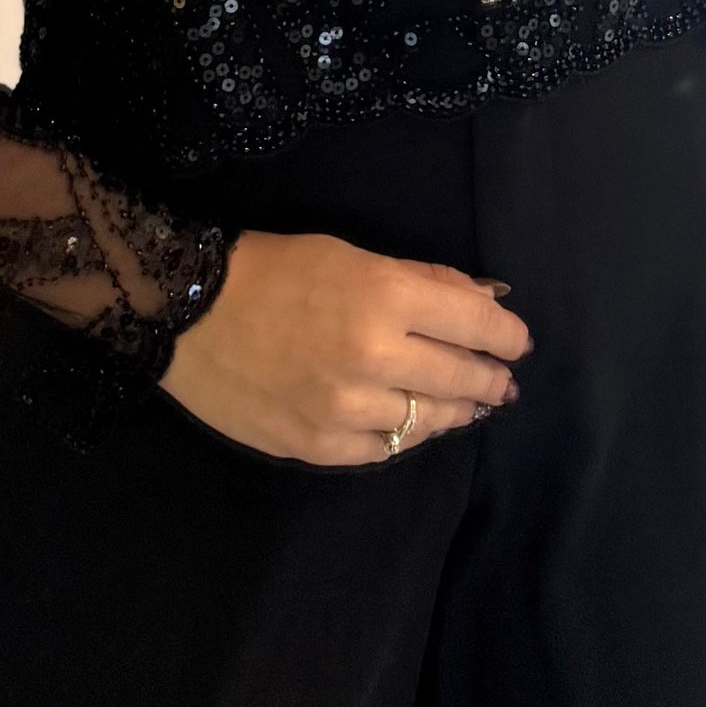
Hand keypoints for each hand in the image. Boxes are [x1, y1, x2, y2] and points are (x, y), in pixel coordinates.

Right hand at [160, 226, 531, 464]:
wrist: (188, 313)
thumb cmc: (273, 269)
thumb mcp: (353, 255)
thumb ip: (424, 280)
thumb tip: (487, 300)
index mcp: (384, 297)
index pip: (476, 322)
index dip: (507, 335)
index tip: (518, 342)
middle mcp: (373, 358)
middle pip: (461, 377)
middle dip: (491, 379)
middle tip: (503, 382)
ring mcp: (345, 411)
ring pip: (429, 422)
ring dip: (456, 412)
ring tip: (469, 406)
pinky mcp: (318, 447)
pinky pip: (383, 451)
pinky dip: (405, 436)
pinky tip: (413, 426)